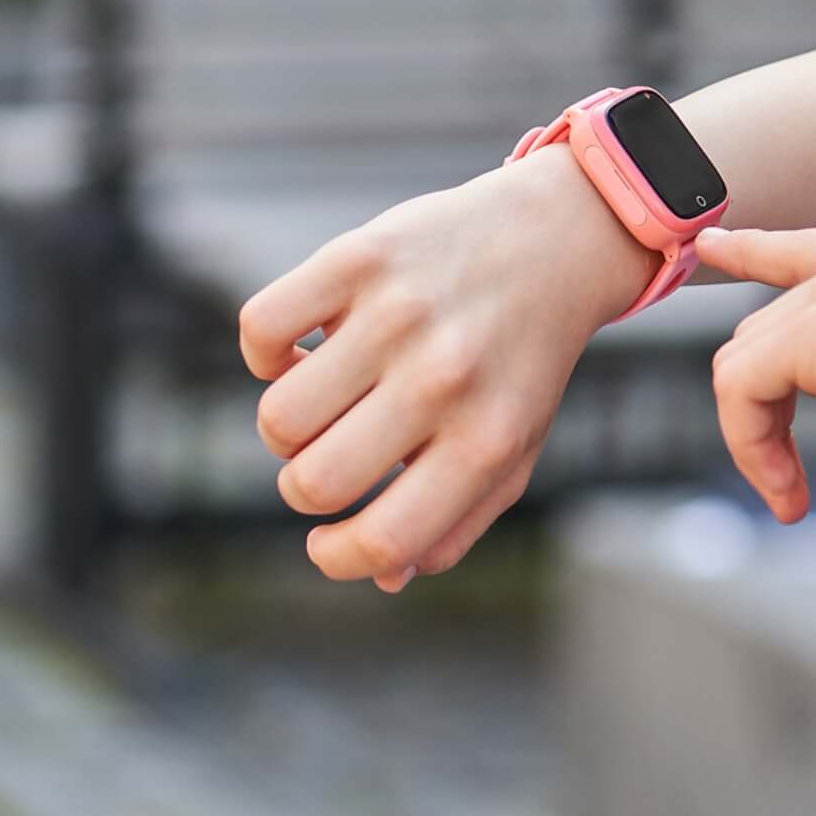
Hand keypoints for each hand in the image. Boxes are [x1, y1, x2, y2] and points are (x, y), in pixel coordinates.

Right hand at [240, 148, 655, 588]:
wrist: (554, 239)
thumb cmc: (520, 361)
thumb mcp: (512, 447)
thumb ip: (454, 524)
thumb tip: (382, 576)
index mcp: (486, 439)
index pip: (384, 542)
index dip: (337, 557)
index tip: (326, 541)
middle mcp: (445, 379)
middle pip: (313, 482)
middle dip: (305, 485)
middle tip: (336, 450)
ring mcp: (400, 314)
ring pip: (279, 416)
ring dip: (288, 421)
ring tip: (330, 396)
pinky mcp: (361, 256)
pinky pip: (261, 329)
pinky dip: (267, 351)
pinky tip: (306, 347)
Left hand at [697, 226, 815, 522]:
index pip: (810, 251)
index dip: (756, 249)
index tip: (713, 243)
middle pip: (761, 329)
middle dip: (757, 405)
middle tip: (786, 482)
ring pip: (743, 361)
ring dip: (755, 438)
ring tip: (791, 496)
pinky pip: (738, 389)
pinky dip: (751, 447)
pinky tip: (788, 493)